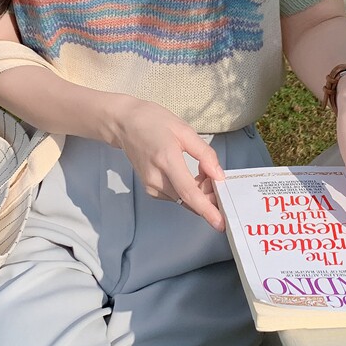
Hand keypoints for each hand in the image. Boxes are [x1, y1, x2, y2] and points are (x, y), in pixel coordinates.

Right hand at [109, 96, 225, 230]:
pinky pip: (175, 197)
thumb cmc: (153, 122)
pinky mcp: (150, 189)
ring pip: (183, 200)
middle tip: (214, 175)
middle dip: (208, 195)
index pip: (189, 193)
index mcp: (166, 159)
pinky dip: (187, 191)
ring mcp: (150, 185)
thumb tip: (219, 176)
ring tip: (200, 170)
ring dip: (198, 193)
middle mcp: (156, 178)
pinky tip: (188, 175)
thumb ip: (205, 154)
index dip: (207, 210)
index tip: (220, 223)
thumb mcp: (185, 131)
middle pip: (188, 200)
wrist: (125, 124)